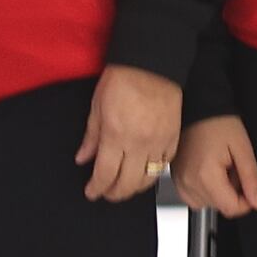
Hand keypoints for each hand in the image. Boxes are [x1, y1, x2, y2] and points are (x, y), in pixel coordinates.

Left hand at [79, 64, 183, 199]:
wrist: (153, 62)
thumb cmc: (124, 77)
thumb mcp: (97, 106)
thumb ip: (91, 137)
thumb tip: (83, 157)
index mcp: (116, 135)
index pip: (105, 174)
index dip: (96, 188)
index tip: (91, 192)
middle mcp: (139, 143)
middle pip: (127, 184)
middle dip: (114, 193)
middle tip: (106, 193)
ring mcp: (159, 142)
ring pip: (148, 179)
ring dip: (134, 188)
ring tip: (125, 186)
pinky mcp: (173, 138)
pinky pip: (164, 165)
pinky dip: (154, 173)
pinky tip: (145, 171)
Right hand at [174, 114, 256, 216]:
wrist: (197, 106)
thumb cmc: (218, 122)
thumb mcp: (242, 148)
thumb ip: (251, 178)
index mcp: (206, 176)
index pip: (231, 208)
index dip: (247, 201)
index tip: (250, 187)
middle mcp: (189, 182)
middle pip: (219, 207)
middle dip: (233, 193)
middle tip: (234, 168)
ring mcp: (180, 181)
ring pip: (206, 204)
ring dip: (219, 192)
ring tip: (221, 168)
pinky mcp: (176, 179)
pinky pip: (193, 197)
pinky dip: (204, 190)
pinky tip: (210, 172)